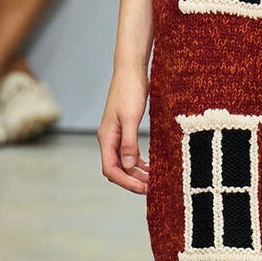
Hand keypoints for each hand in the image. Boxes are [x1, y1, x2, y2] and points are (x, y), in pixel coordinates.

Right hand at [98, 65, 150, 193]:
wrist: (131, 71)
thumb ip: (128, 143)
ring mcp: (117, 134)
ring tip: (154, 180)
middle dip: (133, 180)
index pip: (111, 169)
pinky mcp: (125, 129)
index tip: (142, 189)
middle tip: (152, 188)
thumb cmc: (130, 91)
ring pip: (124, 162)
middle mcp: (109, 139)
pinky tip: (150, 166)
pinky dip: (139, 162)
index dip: (126, 182)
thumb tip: (127, 166)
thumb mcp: (131, 118)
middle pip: (117, 169)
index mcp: (107, 138)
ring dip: (137, 173)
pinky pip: (129, 152)